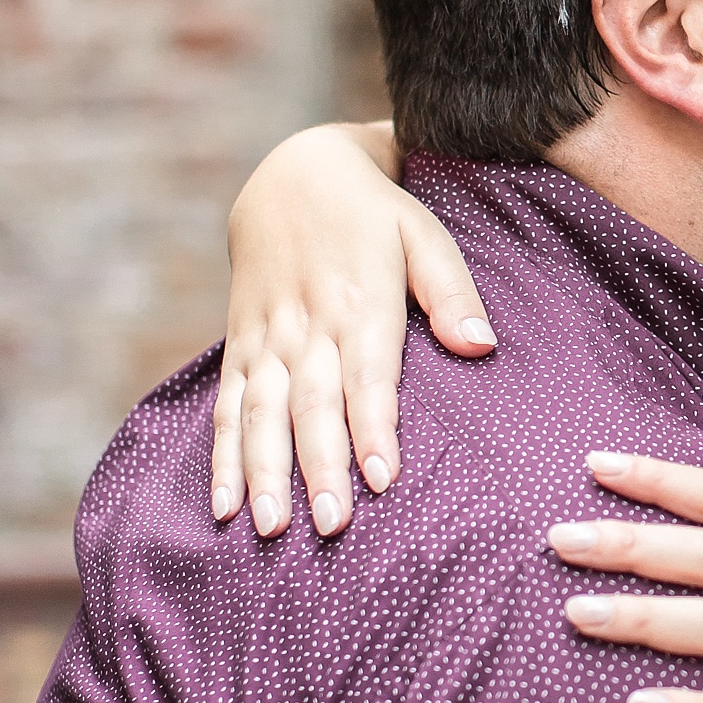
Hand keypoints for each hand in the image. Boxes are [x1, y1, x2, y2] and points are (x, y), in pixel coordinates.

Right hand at [211, 123, 494, 538]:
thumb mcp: (422, 232)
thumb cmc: (374, 213)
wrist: (293, 175)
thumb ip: (450, 290)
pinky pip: (226, 407)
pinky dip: (222, 458)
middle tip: (333, 526)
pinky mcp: (240, 346)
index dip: (372, 426)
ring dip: (264, 472)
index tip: (382, 478)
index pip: (366, 373)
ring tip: (272, 528)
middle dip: (319, 468)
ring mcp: (265, 338)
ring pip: (260, 412)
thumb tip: (480, 344)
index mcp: (357, 299)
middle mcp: (305, 324)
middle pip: (310, 404)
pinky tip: (224, 507)